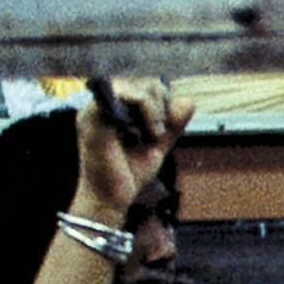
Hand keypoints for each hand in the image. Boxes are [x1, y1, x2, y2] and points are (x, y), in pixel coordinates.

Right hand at [76, 75, 191, 223]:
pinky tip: (148, 133)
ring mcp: (95, 107)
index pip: (148, 87)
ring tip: (153, 135)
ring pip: (139, 87)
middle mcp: (102, 103)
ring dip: (155, 111)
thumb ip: (172, 124)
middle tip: (158, 134)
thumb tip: (190, 101)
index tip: (163, 131)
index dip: (165, 103)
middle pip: (147, 83)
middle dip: (162, 107)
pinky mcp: (93, 115)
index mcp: (114, 107)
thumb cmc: (128, 173)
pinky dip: (145, 109)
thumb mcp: (157, 145)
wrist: (110, 200)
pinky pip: (125, 94)